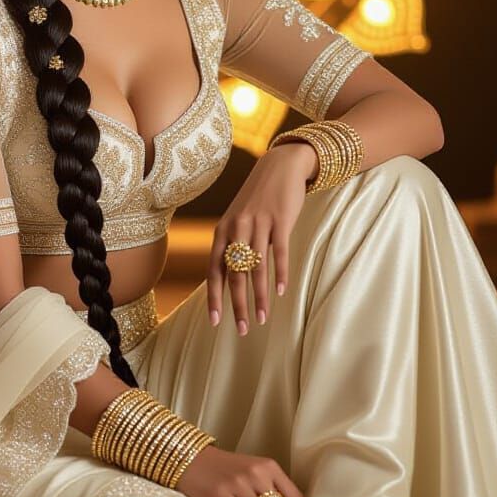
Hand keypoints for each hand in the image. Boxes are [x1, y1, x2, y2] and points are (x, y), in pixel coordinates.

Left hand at [207, 143, 313, 331]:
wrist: (279, 166)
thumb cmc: (257, 198)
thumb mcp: (237, 219)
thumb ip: (231, 244)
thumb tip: (227, 277)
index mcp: (222, 231)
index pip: (214, 271)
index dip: (215, 298)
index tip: (216, 322)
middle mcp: (237, 228)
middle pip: (235, 275)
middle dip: (237, 305)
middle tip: (242, 330)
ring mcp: (258, 224)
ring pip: (257, 269)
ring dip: (259, 297)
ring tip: (261, 319)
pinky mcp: (280, 221)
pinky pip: (279, 253)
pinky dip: (280, 275)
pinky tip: (281, 293)